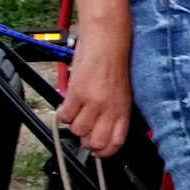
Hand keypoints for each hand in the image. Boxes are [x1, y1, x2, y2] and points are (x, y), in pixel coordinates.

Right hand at [60, 21, 132, 157]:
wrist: (108, 38)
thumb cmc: (117, 59)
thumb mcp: (125, 88)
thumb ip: (117, 108)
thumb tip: (106, 125)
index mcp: (124, 107)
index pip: (116, 141)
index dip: (106, 151)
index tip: (100, 150)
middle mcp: (110, 107)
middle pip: (95, 142)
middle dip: (88, 142)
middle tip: (86, 132)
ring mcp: (93, 102)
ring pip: (77, 131)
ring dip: (75, 125)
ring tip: (79, 112)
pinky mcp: (77, 93)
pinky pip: (65, 116)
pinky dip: (64, 113)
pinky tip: (70, 103)